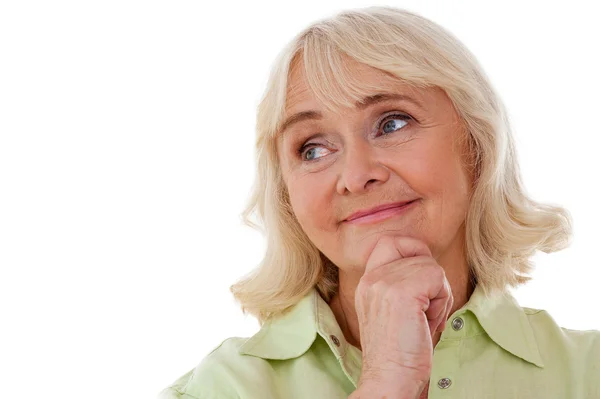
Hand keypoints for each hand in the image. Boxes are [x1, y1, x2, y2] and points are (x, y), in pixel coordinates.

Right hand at [353, 235, 453, 393]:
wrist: (390, 380)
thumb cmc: (401, 353)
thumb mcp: (393, 311)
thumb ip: (402, 284)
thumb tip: (431, 268)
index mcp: (367, 283)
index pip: (389, 242)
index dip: (413, 253)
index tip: (421, 285)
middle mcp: (371, 278)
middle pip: (416, 250)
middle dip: (430, 276)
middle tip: (426, 305)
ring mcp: (383, 282)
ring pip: (431, 266)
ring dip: (438, 293)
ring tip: (425, 320)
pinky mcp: (400, 291)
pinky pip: (437, 277)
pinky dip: (442, 300)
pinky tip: (428, 322)